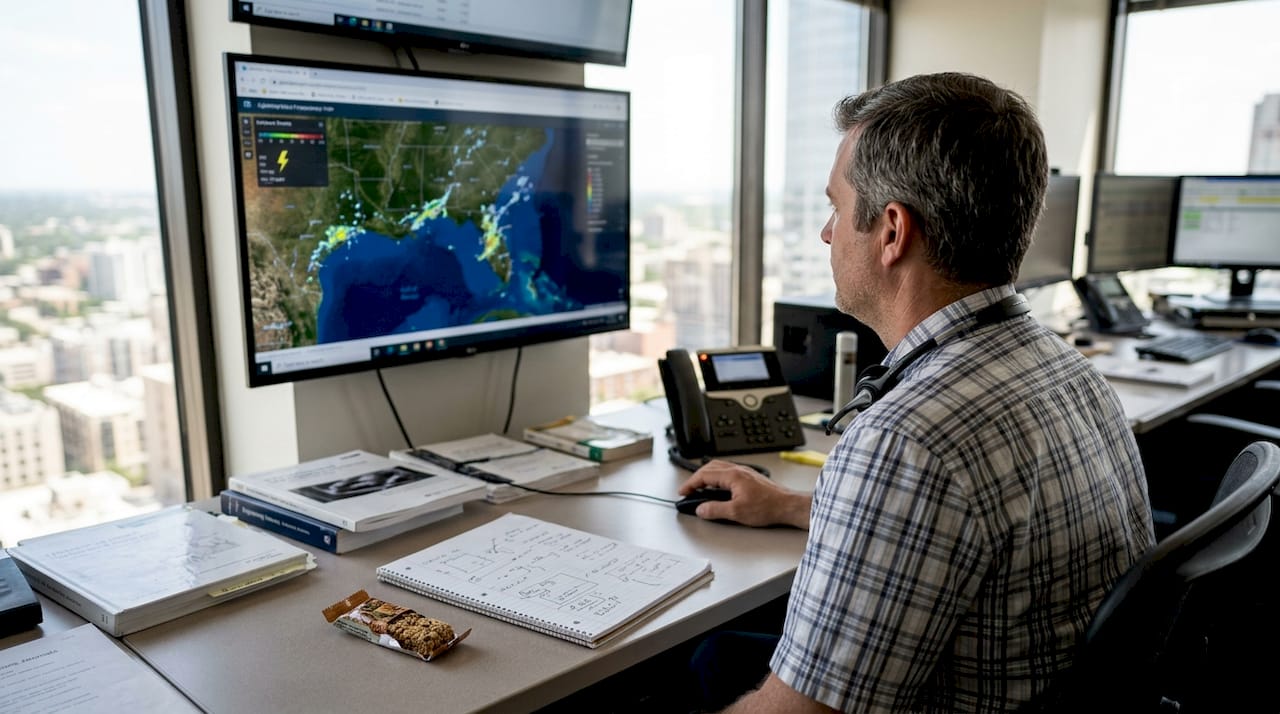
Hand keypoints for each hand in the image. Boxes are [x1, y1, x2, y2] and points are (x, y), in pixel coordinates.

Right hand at [678, 460, 810, 528]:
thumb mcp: (736, 512)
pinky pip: (727, 472)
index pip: (704, 475)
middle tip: (689, 490)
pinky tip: (718, 488)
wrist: (787, 506)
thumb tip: (701, 509)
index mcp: (732, 475)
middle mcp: (738, 470)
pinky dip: (717, 478)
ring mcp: (744, 472)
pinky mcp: (750, 478)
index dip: (690, 484)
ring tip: (700, 489)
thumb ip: (715, 510)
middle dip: (696, 478)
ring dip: (706, 477)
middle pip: (710, 468)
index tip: (683, 492)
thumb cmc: (768, 507)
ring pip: (719, 468)